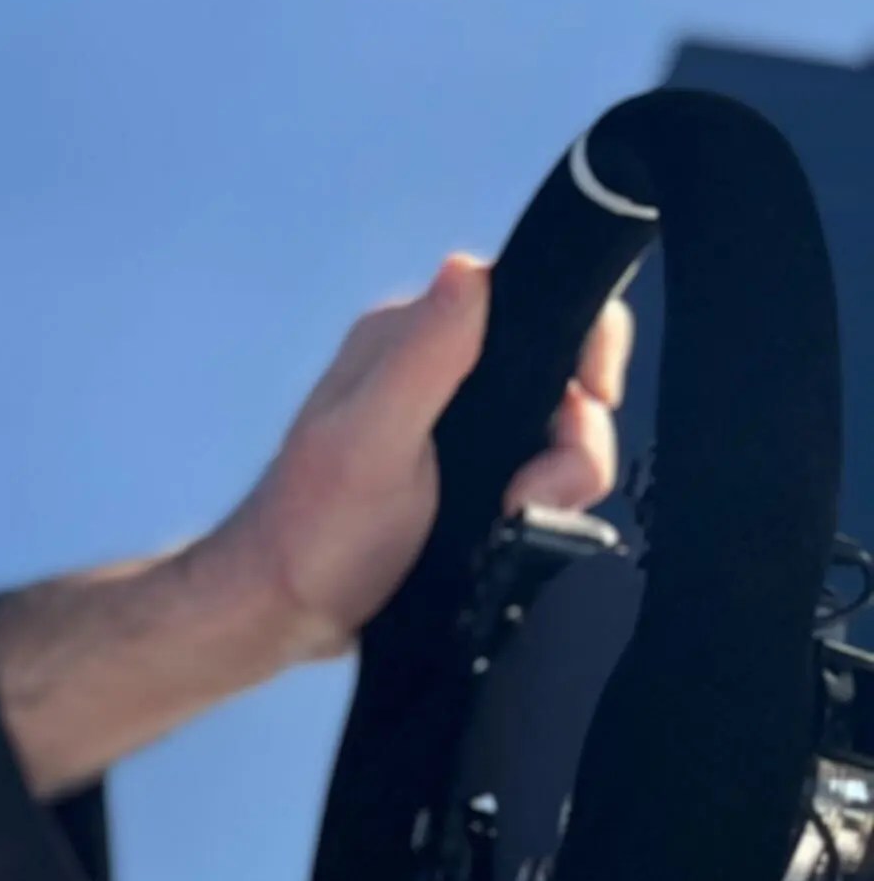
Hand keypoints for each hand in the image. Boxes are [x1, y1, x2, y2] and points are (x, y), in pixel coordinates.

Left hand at [200, 257, 631, 668]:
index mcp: (408, 338)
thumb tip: (468, 271)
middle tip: (525, 495)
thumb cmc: (314, 529)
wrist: (290, 610)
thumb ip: (423, 358)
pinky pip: (544, 470)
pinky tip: (509, 527)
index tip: (591, 397)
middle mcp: (437, 367)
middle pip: (560, 373)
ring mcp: (457, 422)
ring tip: (508, 518)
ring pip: (562, 429)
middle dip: (568, 439)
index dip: (580, 341)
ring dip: (557, 481)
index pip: (525, 298)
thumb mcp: (371, 442)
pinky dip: (544, 502)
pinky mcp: (472, 470)